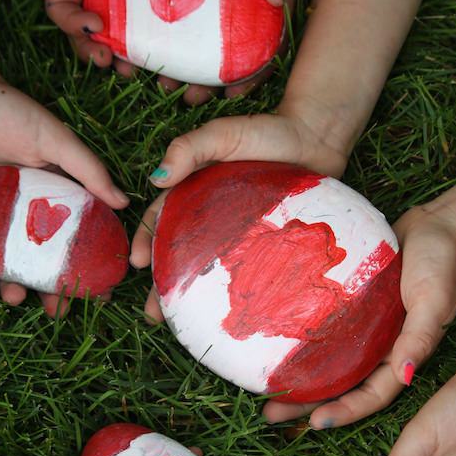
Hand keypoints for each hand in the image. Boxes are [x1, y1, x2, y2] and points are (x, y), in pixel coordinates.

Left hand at [0, 63, 127, 315]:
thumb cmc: (5, 110)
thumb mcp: (53, 138)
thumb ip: (88, 169)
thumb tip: (123, 201)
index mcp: (52, 195)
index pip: (75, 238)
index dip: (88, 266)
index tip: (101, 292)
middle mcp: (24, 210)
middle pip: (42, 260)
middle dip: (51, 291)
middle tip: (57, 309)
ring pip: (7, 264)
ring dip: (14, 287)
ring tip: (17, 297)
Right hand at [46, 0, 205, 76]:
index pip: (62, 5)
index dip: (70, 23)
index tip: (92, 26)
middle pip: (89, 28)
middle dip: (93, 48)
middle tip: (110, 62)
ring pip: (123, 33)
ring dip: (125, 55)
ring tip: (135, 69)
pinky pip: (157, 25)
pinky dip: (157, 44)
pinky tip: (166, 56)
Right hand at [130, 100, 351, 318]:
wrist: (317, 139)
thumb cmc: (268, 133)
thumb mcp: (222, 134)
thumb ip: (188, 149)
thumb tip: (155, 180)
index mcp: (194, 190)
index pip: (160, 219)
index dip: (146, 242)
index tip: (137, 264)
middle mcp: (211, 214)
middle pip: (179, 252)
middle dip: (162, 284)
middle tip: (152, 314)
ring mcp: (237, 231)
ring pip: (208, 267)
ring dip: (191, 296)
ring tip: (181, 322)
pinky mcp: (263, 243)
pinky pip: (242, 269)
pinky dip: (230, 291)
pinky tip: (224, 312)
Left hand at [167, 0, 304, 103]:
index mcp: (266, 8)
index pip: (259, 53)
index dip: (248, 77)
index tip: (230, 94)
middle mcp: (237, 9)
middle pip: (220, 56)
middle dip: (203, 81)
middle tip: (187, 95)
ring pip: (192, 41)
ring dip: (176, 63)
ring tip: (159, 79)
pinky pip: (170, 10)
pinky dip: (158, 31)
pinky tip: (142, 44)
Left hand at [263, 201, 455, 426]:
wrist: (435, 227)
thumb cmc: (441, 265)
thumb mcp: (434, 302)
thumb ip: (420, 338)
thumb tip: (406, 376)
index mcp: (400, 356)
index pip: (370, 396)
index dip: (344, 412)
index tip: (314, 424)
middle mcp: (377, 349)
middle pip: (340, 385)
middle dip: (307, 403)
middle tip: (270, 414)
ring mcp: (362, 329)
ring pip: (326, 362)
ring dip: (297, 376)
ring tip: (262, 387)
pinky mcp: (350, 307)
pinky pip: (322, 330)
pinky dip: (300, 340)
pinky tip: (273, 343)